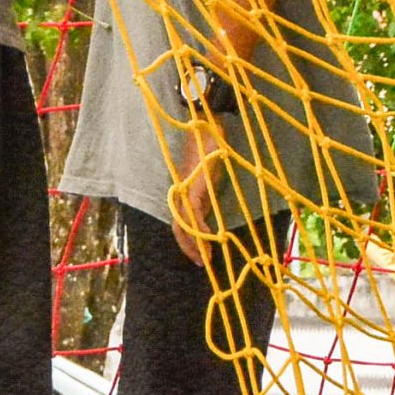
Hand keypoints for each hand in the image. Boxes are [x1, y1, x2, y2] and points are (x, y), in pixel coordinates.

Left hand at [168, 115, 228, 266]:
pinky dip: (199, 229)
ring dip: (193, 244)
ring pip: (184, 225)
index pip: (182, 222)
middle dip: (189, 248)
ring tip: (204, 259)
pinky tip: (210, 239)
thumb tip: (215, 213)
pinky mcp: (193, 189)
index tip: (200, 255)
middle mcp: (183, 194)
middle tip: (201, 264)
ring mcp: (186, 192)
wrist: (208, 130)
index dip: (188, 240)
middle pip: (179, 228)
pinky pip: (192, 214)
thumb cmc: (212, 150)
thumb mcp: (211, 178)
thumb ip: (209, 194)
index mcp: (186, 193)